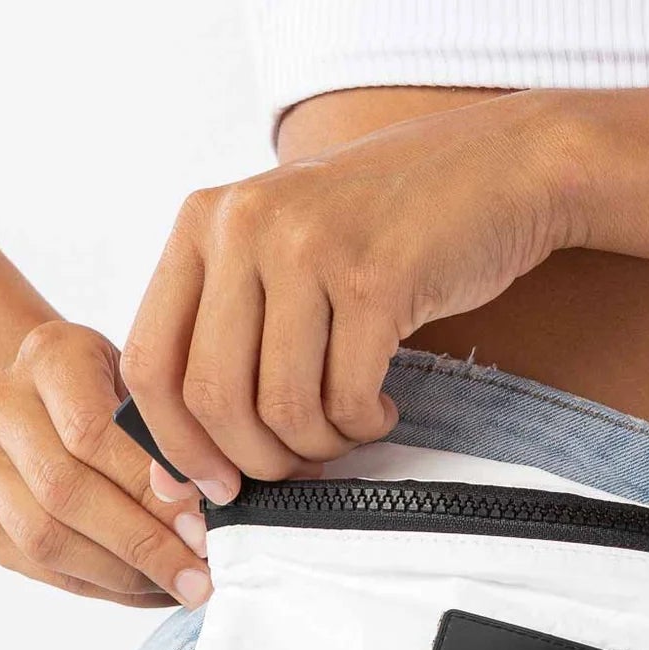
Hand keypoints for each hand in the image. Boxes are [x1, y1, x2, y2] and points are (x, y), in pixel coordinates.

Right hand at [0, 320, 214, 606]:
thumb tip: (213, 506)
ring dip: (123, 574)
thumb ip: (168, 432)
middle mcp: (0, 406)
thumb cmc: (113, 391)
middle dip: (142, 541)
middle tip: (200, 573)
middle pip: (66, 491)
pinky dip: (105, 587)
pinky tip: (151, 588)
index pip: (92, 432)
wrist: (40, 400)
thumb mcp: (144, 383)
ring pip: (46, 539)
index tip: (206, 525)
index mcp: (49, 356)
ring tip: (181, 586)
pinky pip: (43, 569)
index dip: (151, 487)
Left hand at [120, 91, 582, 499]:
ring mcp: (310, 247)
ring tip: (346, 432)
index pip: (149, 359)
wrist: (499, 166)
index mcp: (204, 221)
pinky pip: (346, 399)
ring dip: (317, 447)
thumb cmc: (386, 226)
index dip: (175, 442)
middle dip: (253, 459)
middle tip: (293, 470)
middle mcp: (245, 225)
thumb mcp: (281, 250)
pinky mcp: (376, 278)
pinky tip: (381, 409)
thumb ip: (223, 334)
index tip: (212, 483)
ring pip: (281, 407)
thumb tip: (175, 466)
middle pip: (211, 395)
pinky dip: (362, 426)